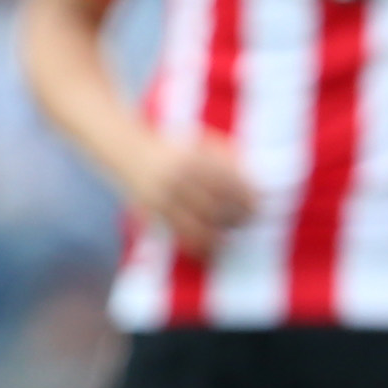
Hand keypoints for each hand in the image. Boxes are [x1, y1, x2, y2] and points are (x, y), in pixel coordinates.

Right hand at [121, 133, 255, 253]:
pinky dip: (198, 244)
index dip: (247, 195)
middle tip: (250, 220)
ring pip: (200, 224)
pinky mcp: (153, 212)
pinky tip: (211, 246)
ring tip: (232, 234)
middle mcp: (178, 177)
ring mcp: (164, 196)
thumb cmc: (173, 147)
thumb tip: (255, 180)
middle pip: (217, 204)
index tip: (260, 202)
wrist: (128, 151)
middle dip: (237, 216)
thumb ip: (227, 156)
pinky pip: (180, 234)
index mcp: (193, 157)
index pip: (229, 181)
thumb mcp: (200, 141)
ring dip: (221, 233)